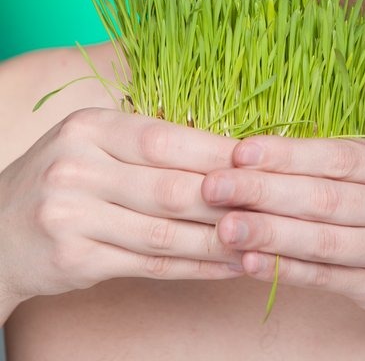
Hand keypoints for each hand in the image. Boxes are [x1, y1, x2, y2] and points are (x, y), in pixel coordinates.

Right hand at [0, 108, 242, 312]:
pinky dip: (195, 265)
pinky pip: (150, 263)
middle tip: (272, 203)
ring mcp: (71, 215)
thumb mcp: (94, 143)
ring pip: (165, 230)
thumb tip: (226, 153)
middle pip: (170, 186)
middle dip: (228, 198)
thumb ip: (146, 145)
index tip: (258, 161)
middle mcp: (76, 166)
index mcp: (88, 127)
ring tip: (261, 239)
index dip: (215, 152)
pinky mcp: (74, 259)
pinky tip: (227, 264)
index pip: (164, 138)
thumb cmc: (63, 178)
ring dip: (220, 239)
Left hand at [202, 135, 364, 332]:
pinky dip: (285, 268)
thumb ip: (349, 163)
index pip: (337, 155)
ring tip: (223, 226)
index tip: (239, 151)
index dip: (285, 153)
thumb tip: (272, 150)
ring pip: (321, 238)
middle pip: (324, 195)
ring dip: (266, 232)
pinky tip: (250, 262)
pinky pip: (326, 277)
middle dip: (262, 189)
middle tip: (212, 186)